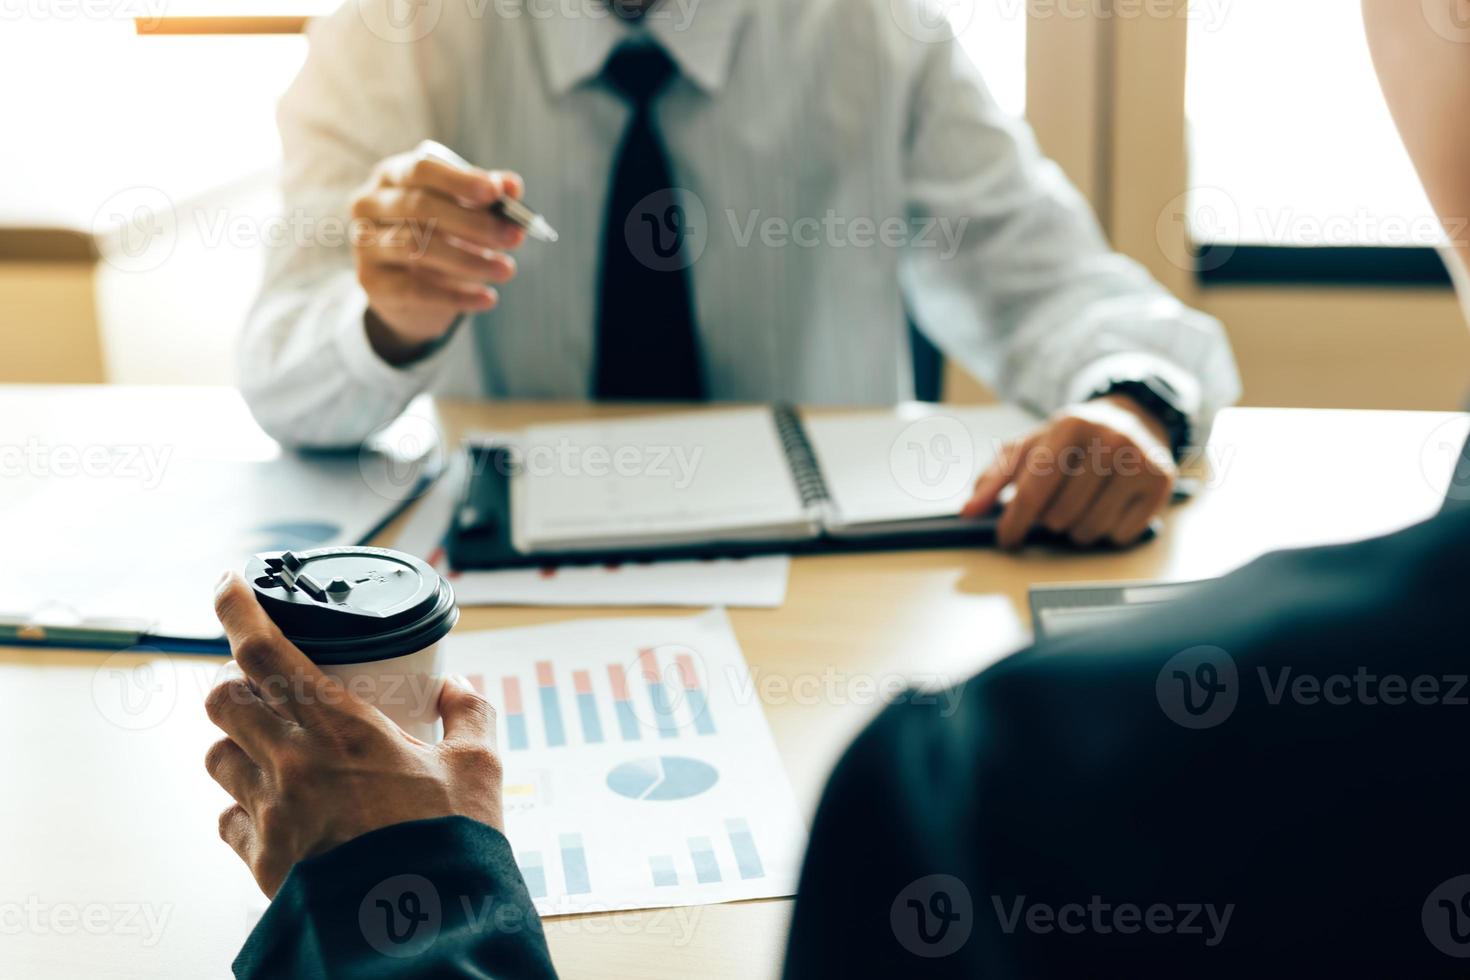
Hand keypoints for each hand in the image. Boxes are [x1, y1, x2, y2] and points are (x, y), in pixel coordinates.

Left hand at [204, 572, 502, 897]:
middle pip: (222, 699)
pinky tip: (276, 810)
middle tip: (264, 688)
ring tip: (273, 751)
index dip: (237, 608)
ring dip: (237, 745)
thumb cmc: (446, 848)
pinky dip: (242, 807)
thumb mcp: (479, 769)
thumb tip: (456, 687)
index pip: (265, 651)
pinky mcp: (260, 860)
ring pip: (217, 757)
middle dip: (235, 684)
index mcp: (341, 729)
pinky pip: (227, 819)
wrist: (419, 931)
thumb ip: (470, 714)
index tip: (229, 583)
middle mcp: (292, 765)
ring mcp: (270, 814)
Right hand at [350, 147, 526, 363]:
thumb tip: (512, 187)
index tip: (495, 193)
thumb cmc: (439, 234)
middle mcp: (369, 204)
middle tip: (514, 237)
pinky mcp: (370, 281)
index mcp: (391, 175)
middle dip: (474, 223)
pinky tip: (487, 299)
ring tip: (507, 269)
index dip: (459, 180)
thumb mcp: (463, 211)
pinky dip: (457, 296)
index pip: (421, 169)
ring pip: (418, 247)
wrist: (407, 288)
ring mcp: (364, 243)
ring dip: (470, 260)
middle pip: (421, 207)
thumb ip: (486, 197)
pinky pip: (416, 289)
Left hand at [961, 395, 1177, 549]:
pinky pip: (1120, 534)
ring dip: (1076, 528)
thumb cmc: (1072, 440)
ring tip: (1081, 502)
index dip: (1015, 521)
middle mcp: (1109, 440)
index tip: (1005, 539)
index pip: (1034, 489)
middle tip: (1057, 501)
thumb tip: (969, 511)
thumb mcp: (1030, 447)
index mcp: (1070, 425)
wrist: (1130, 419)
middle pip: (1060, 515)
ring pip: (1089, 530)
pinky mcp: (1161, 482)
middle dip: (1049, 519)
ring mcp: (1139, 461)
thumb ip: (994, 478)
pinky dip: (1108, 530)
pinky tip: (1109, 504)